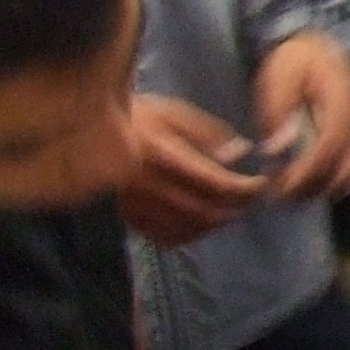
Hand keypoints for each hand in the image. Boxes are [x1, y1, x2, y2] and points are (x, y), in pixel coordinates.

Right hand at [123, 95, 260, 245]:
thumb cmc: (138, 114)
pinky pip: (165, 237)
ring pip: (187, 228)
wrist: (90, 129)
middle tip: (250, 200)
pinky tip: (201, 223)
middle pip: (203, 210)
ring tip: (231, 210)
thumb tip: (241, 152)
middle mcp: (149, 183)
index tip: (260, 183)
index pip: (214, 181)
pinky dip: (190, 235)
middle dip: (234, 209)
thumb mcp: (175, 112)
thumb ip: (209, 133)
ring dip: (216, 224)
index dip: (242, 188)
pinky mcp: (127, 216)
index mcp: (163, 153)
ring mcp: (136, 204)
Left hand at [252, 31, 349, 202]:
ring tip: (297, 193)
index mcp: (341, 97)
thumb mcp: (279, 78)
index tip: (284, 186)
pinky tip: (314, 183)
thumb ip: (277, 113)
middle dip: (317, 186)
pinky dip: (337, 178)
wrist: (316, 44)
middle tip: (287, 198)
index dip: (308, 170)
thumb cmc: (296, 59)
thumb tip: (276, 150)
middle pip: (348, 162)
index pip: (330, 143)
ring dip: (327, 186)